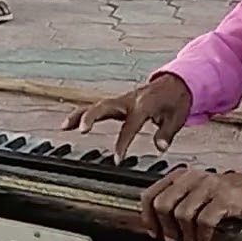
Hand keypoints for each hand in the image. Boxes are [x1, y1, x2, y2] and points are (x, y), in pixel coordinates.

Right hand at [61, 73, 192, 160]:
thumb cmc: (176, 99)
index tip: (118, 159)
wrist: (176, 82)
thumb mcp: (177, 117)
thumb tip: (160, 148)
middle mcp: (129, 100)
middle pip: (105, 107)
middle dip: (92, 117)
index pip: (130, 125)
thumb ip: (167, 133)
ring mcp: (122, 100)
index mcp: (144, 104)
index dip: (123, 142)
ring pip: (96, 106)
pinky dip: (82, 114)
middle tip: (82, 130)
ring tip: (64, 126)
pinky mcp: (118, 102)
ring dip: (80, 115)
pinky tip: (69, 123)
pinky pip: (97, 108)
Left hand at [141, 168, 241, 240]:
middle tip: (171, 240)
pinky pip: (205, 220)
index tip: (153, 231)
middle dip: (165, 227)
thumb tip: (156, 223)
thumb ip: (177, 201)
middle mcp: (191, 178)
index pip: (151, 193)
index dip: (148, 216)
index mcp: (180, 176)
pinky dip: (202, 235)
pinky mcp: (223, 198)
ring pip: (182, 213)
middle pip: (163, 204)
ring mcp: (208, 187)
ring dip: (184, 234)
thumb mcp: (195, 191)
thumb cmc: (223, 192)